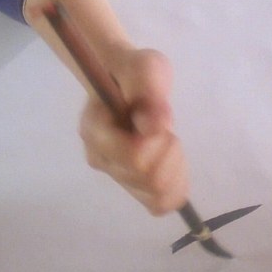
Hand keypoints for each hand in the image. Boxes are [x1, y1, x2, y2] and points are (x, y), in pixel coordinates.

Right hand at [24, 0, 188, 214]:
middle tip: (166, 131)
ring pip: (157, 196)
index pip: (134, 158)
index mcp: (95, 130)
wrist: (126, 82)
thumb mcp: (145, 68)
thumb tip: (158, 126)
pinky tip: (174, 163)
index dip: (159, 143)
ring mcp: (115, 175)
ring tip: (168, 144)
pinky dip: (176, 186)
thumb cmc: (134, 72)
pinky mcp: (131, 186)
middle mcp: (100, 159)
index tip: (159, 119)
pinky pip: (160, 204)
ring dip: (176, 169)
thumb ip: (149, 93)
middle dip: (171, 155)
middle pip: (149, 181)